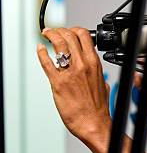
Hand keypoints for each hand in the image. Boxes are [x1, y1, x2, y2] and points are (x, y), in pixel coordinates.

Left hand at [37, 27, 110, 142]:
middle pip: (70, 35)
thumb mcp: (102, 83)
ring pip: (59, 44)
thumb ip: (96, 73)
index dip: (74, 30)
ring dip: (50, 35)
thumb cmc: (98, 107)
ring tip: (46, 34)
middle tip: (54, 31)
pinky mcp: (57, 83)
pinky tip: (40, 49)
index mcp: (94, 63)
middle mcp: (82, 65)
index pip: (84, 35)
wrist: (93, 122)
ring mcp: (69, 73)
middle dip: (60, 30)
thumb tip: (93, 70)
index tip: (68, 32)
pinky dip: (41, 53)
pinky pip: (47, 63)